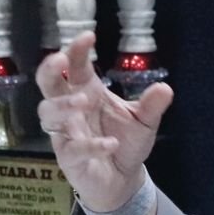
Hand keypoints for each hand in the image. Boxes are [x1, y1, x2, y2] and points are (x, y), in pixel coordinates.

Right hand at [36, 32, 172, 214]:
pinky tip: (110, 143)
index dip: (76, 51)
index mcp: (88, 92)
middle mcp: (72, 110)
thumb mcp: (144, 122)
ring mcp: (66, 133)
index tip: (87, 36)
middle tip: (60, 59)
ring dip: (63, 105)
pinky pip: (72, 149)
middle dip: (49, 70)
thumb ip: (152, 105)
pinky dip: (90, 145)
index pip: (75, 67)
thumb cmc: (126, 142)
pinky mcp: (69, 157)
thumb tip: (165, 87)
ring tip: (84, 101)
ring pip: (49, 114)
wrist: (123, 179)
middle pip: (48, 85)